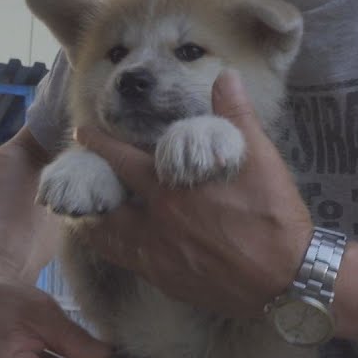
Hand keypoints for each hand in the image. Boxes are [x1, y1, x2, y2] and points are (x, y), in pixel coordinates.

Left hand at [74, 70, 313, 318]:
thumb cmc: (274, 216)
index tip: (83, 133)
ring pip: (109, 237)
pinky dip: (111, 250)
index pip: (122, 160)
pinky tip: (110, 246)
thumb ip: (236, 115)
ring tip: (79, 214)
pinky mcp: (166, 280)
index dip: (100, 145)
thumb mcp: (260, 158)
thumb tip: (225, 76)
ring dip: (93, 222)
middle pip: (107, 200)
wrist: (287, 279)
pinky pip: (126, 262)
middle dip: (88, 184)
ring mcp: (158, 255)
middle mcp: (156, 222)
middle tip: (70, 177)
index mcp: (172, 188)